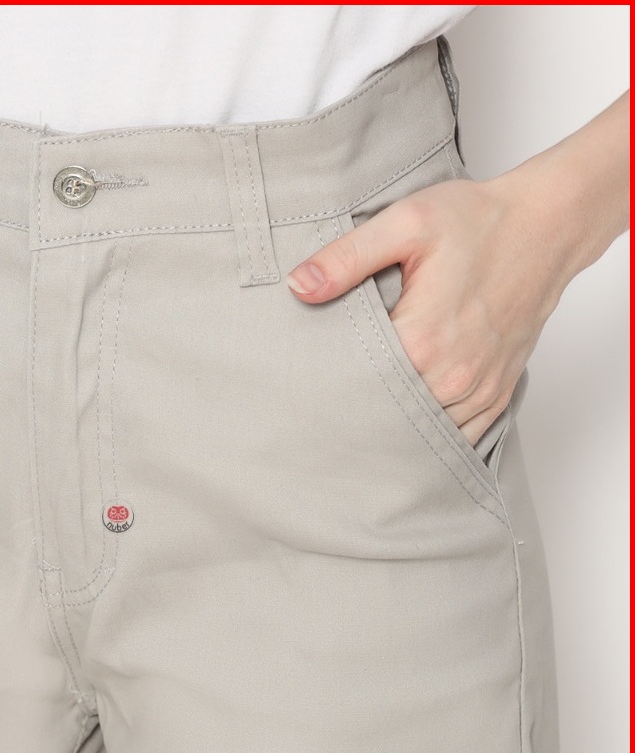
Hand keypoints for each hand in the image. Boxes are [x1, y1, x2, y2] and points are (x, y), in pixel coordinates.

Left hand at [287, 175, 566, 445]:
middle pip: (386, 418)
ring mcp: (477, 390)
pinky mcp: (496, 394)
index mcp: (422, 340)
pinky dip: (430, 435)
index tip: (307, 383)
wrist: (548, 224)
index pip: (356, 386)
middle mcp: (452, 376)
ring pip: (421, 435)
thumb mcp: (405, 222)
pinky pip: (458, 437)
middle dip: (355, 413)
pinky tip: (405, 424)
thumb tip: (298, 286)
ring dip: (391, 429)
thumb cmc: (479, 221)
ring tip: (362, 415)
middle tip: (325, 407)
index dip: (328, 386)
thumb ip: (346, 258)